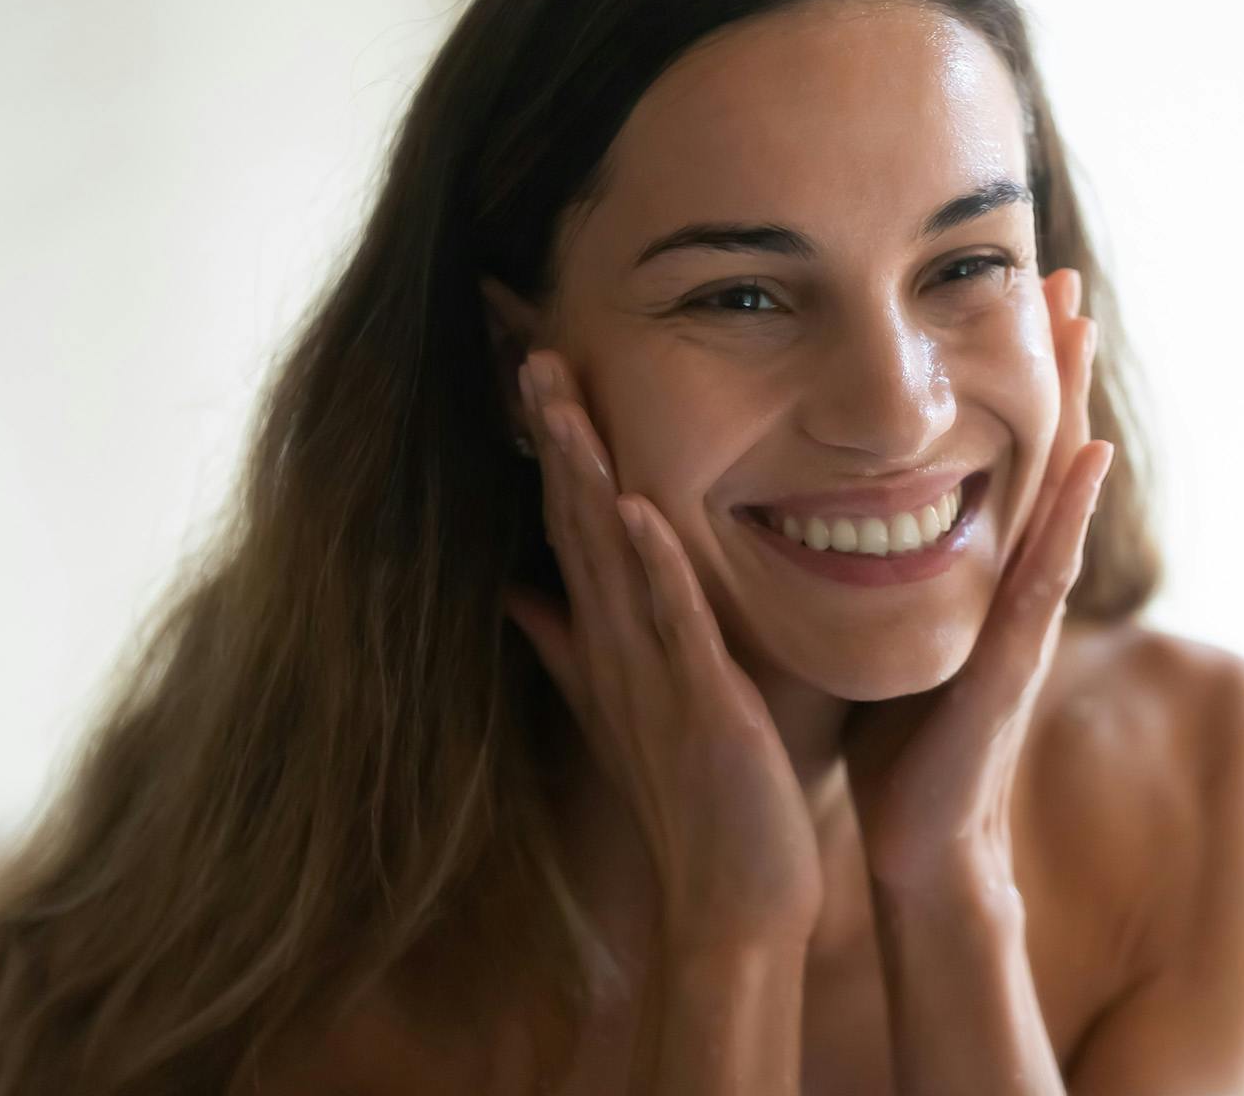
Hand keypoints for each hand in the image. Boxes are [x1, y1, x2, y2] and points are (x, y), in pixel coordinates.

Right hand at [503, 350, 823, 947]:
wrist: (730, 895)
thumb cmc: (694, 796)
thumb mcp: (624, 705)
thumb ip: (571, 643)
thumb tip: (513, 589)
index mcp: (610, 638)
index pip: (573, 524)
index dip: (554, 447)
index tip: (536, 368)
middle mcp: (618, 645)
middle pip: (577, 521)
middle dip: (554, 435)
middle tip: (530, 347)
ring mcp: (652, 672)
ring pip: (610, 555)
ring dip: (586, 474)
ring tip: (560, 395)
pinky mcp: (699, 704)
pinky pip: (672, 623)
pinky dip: (654, 565)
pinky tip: (640, 505)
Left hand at [841, 268, 1113, 893]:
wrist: (916, 845)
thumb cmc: (895, 744)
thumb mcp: (873, 635)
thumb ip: (859, 577)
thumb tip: (805, 512)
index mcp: (968, 570)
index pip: (988, 455)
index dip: (1000, 378)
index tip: (1000, 294)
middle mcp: (1004, 579)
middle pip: (1033, 452)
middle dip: (1048, 365)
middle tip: (1061, 272)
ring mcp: (1018, 616)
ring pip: (1051, 492)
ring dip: (1071, 408)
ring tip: (1082, 328)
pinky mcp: (1012, 662)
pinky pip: (1046, 578)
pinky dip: (1073, 517)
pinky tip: (1094, 457)